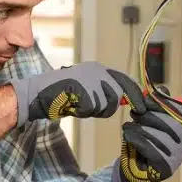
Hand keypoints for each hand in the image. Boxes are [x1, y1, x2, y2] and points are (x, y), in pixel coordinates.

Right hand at [9, 61, 145, 124]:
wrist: (38, 93)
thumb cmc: (63, 95)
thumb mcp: (88, 90)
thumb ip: (107, 93)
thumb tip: (129, 101)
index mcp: (99, 68)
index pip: (125, 80)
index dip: (136, 95)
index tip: (143, 107)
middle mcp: (96, 70)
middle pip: (117, 95)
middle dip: (108, 107)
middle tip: (89, 107)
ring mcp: (89, 78)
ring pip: (105, 104)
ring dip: (93, 111)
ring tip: (77, 103)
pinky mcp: (81, 88)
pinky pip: (91, 109)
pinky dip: (82, 112)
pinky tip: (71, 104)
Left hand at [112, 86, 181, 181]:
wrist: (136, 170)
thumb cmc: (144, 142)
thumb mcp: (149, 121)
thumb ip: (156, 106)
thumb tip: (162, 89)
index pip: (178, 111)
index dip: (161, 103)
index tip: (145, 100)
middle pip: (169, 123)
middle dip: (149, 116)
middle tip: (134, 113)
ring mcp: (177, 156)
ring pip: (157, 135)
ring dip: (139, 128)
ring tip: (128, 126)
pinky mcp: (166, 167)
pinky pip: (150, 148)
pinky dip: (136, 139)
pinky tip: (127, 135)